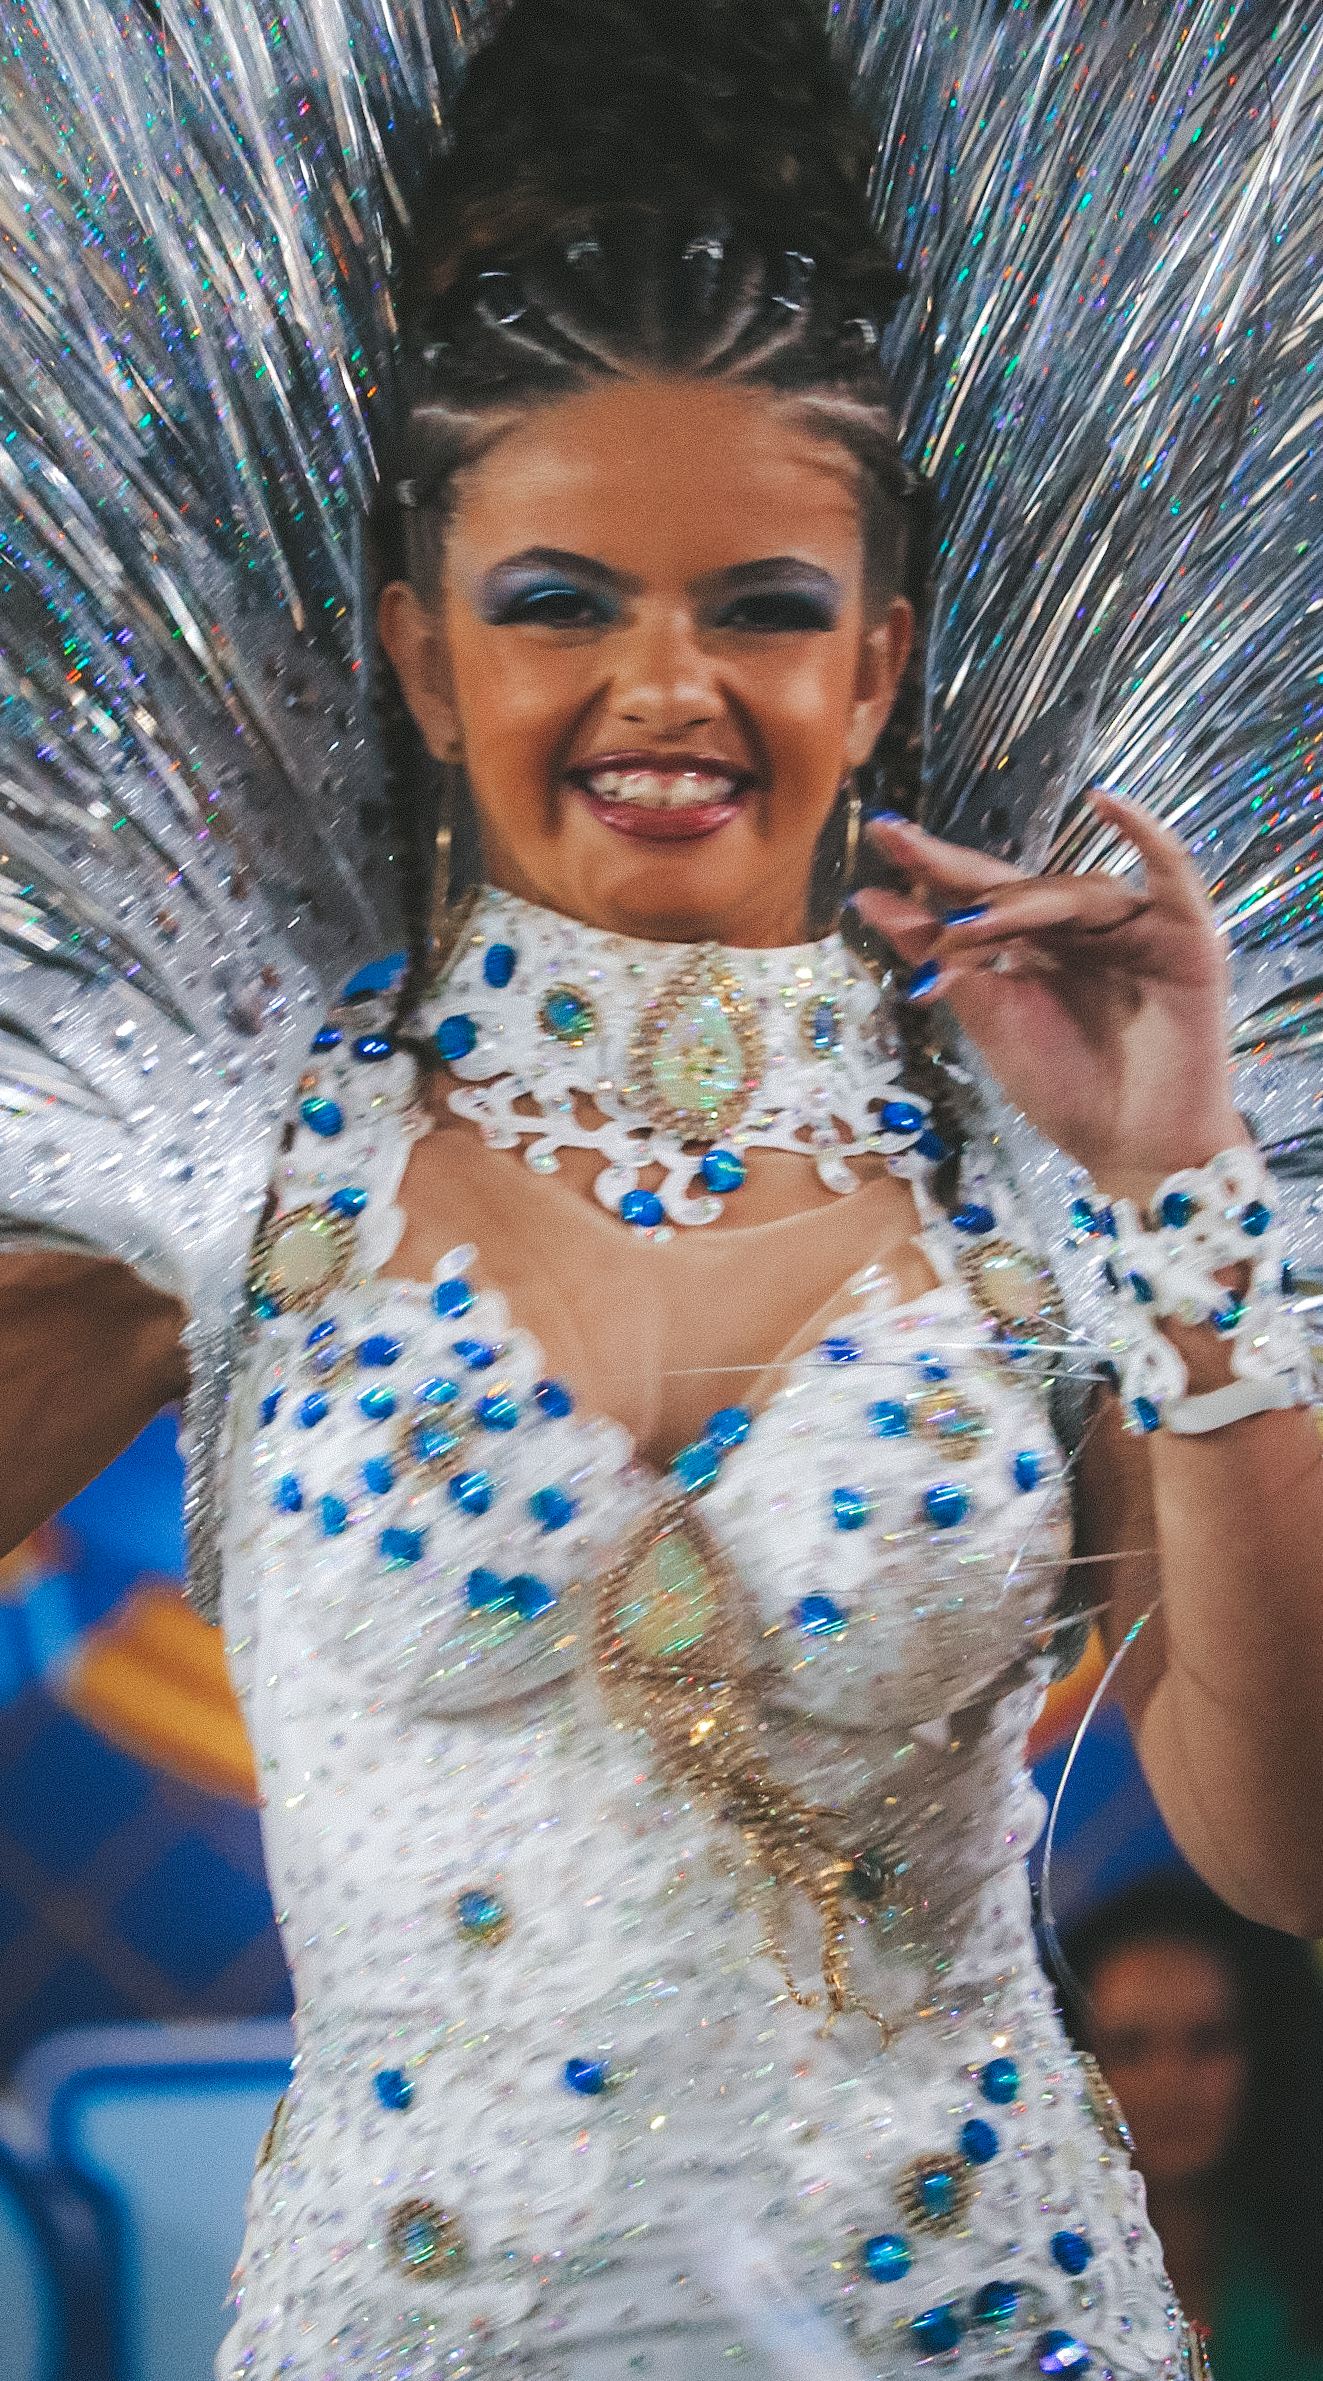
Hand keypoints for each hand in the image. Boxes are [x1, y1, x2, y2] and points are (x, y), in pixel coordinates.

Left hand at [852, 795, 1247, 1201]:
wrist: (1134, 1149)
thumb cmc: (1065, 1091)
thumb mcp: (991, 1019)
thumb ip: (941, 959)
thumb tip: (867, 899)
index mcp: (1032, 943)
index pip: (977, 892)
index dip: (931, 864)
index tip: (879, 831)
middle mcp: (1081, 927)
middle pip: (1019, 885)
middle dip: (960, 873)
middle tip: (904, 854)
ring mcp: (1134, 926)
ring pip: (1074, 891)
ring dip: (1021, 903)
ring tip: (966, 927)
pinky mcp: (1186, 935)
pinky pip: (1172, 870)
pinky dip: (1146, 832)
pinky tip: (1107, 802)